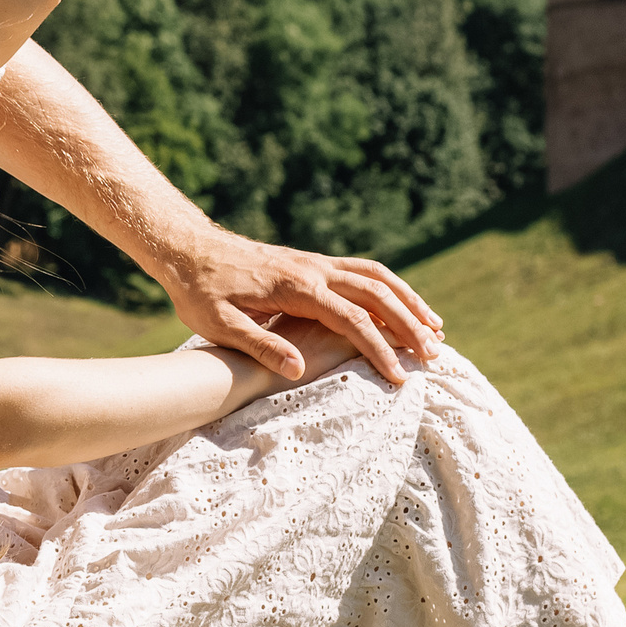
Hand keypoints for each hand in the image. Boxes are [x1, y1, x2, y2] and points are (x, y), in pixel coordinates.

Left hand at [162, 225, 442, 385]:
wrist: (188, 248)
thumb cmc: (200, 291)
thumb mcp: (220, 325)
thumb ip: (260, 345)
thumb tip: (299, 370)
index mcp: (297, 287)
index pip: (352, 321)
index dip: (379, 350)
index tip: (398, 378)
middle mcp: (314, 269)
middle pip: (377, 294)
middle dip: (409, 325)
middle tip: (435, 356)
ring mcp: (316, 262)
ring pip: (377, 276)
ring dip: (409, 301)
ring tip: (436, 329)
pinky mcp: (313, 263)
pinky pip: (363, 271)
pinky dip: (390, 287)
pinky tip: (401, 304)